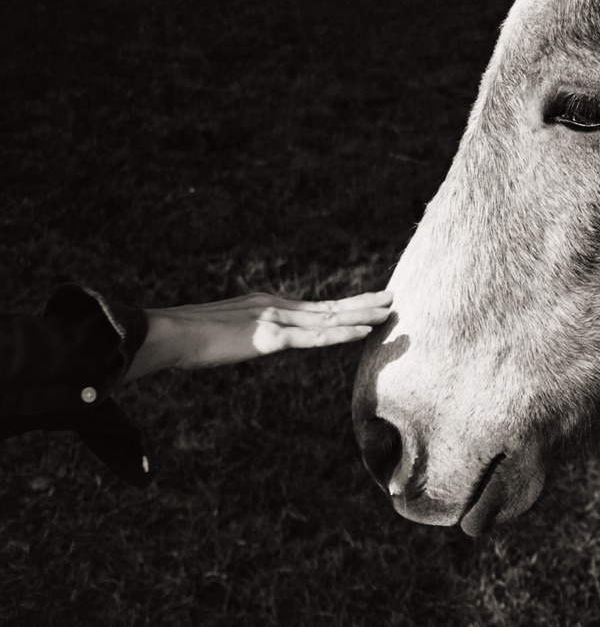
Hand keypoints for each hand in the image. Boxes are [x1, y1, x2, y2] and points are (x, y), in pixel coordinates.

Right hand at [124, 291, 392, 381]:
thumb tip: (250, 342)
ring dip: (362, 315)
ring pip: (329, 318)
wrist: (166, 333)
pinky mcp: (270, 338)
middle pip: (329, 306)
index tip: (366, 303)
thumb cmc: (187, 338)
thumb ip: (244, 335)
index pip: (314, 306)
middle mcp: (276, 307)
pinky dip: (342, 333)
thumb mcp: (224, 332)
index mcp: (266, 305)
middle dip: (363, 303)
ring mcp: (274, 321)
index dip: (344, 305)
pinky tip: (364, 331)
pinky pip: (315, 337)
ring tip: (389, 312)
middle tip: (392, 297)